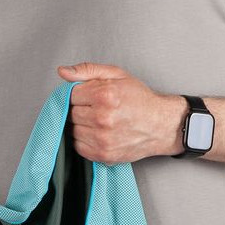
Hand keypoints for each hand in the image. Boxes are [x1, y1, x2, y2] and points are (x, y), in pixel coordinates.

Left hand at [56, 62, 184, 162]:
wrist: (161, 125)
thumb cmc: (140, 99)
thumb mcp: (117, 75)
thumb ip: (87, 70)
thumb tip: (63, 72)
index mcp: (105, 95)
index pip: (70, 95)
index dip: (79, 94)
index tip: (89, 96)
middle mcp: (103, 119)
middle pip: (70, 113)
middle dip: (80, 109)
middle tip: (96, 108)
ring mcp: (102, 139)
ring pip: (72, 130)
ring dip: (81, 125)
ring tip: (99, 120)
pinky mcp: (103, 154)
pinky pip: (78, 146)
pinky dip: (85, 139)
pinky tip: (99, 132)